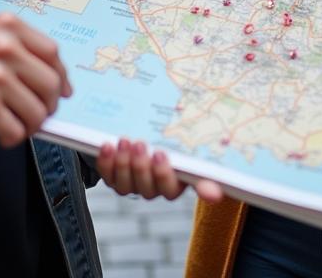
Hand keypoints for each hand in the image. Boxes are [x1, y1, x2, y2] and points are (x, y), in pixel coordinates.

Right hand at [0, 12, 70, 147]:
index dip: (61, 75)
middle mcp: (4, 47)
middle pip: (51, 83)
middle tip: (39, 114)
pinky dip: (13, 137)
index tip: (63, 90)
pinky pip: (16, 130)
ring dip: (32, 125)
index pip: (52, 52)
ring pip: (37, 111)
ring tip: (18, 125)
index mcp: (8, 26)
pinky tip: (2, 133)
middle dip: (49, 105)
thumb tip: (57, 81)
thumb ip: (20, 49)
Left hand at [96, 137, 223, 202]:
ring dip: (124, 163)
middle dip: (142, 166)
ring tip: (125, 141)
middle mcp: (156, 188)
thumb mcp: (188, 141)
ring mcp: (135, 185)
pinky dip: (107, 163)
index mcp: (178, 181)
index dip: (166, 175)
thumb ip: (202, 164)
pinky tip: (107, 146)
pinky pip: (110, 178)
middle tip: (140, 143)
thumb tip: (214, 193)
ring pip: (127, 186)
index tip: (161, 154)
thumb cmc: (174, 136)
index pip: (174, 188)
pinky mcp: (116, 179)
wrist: (147, 128)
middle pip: (148, 189)